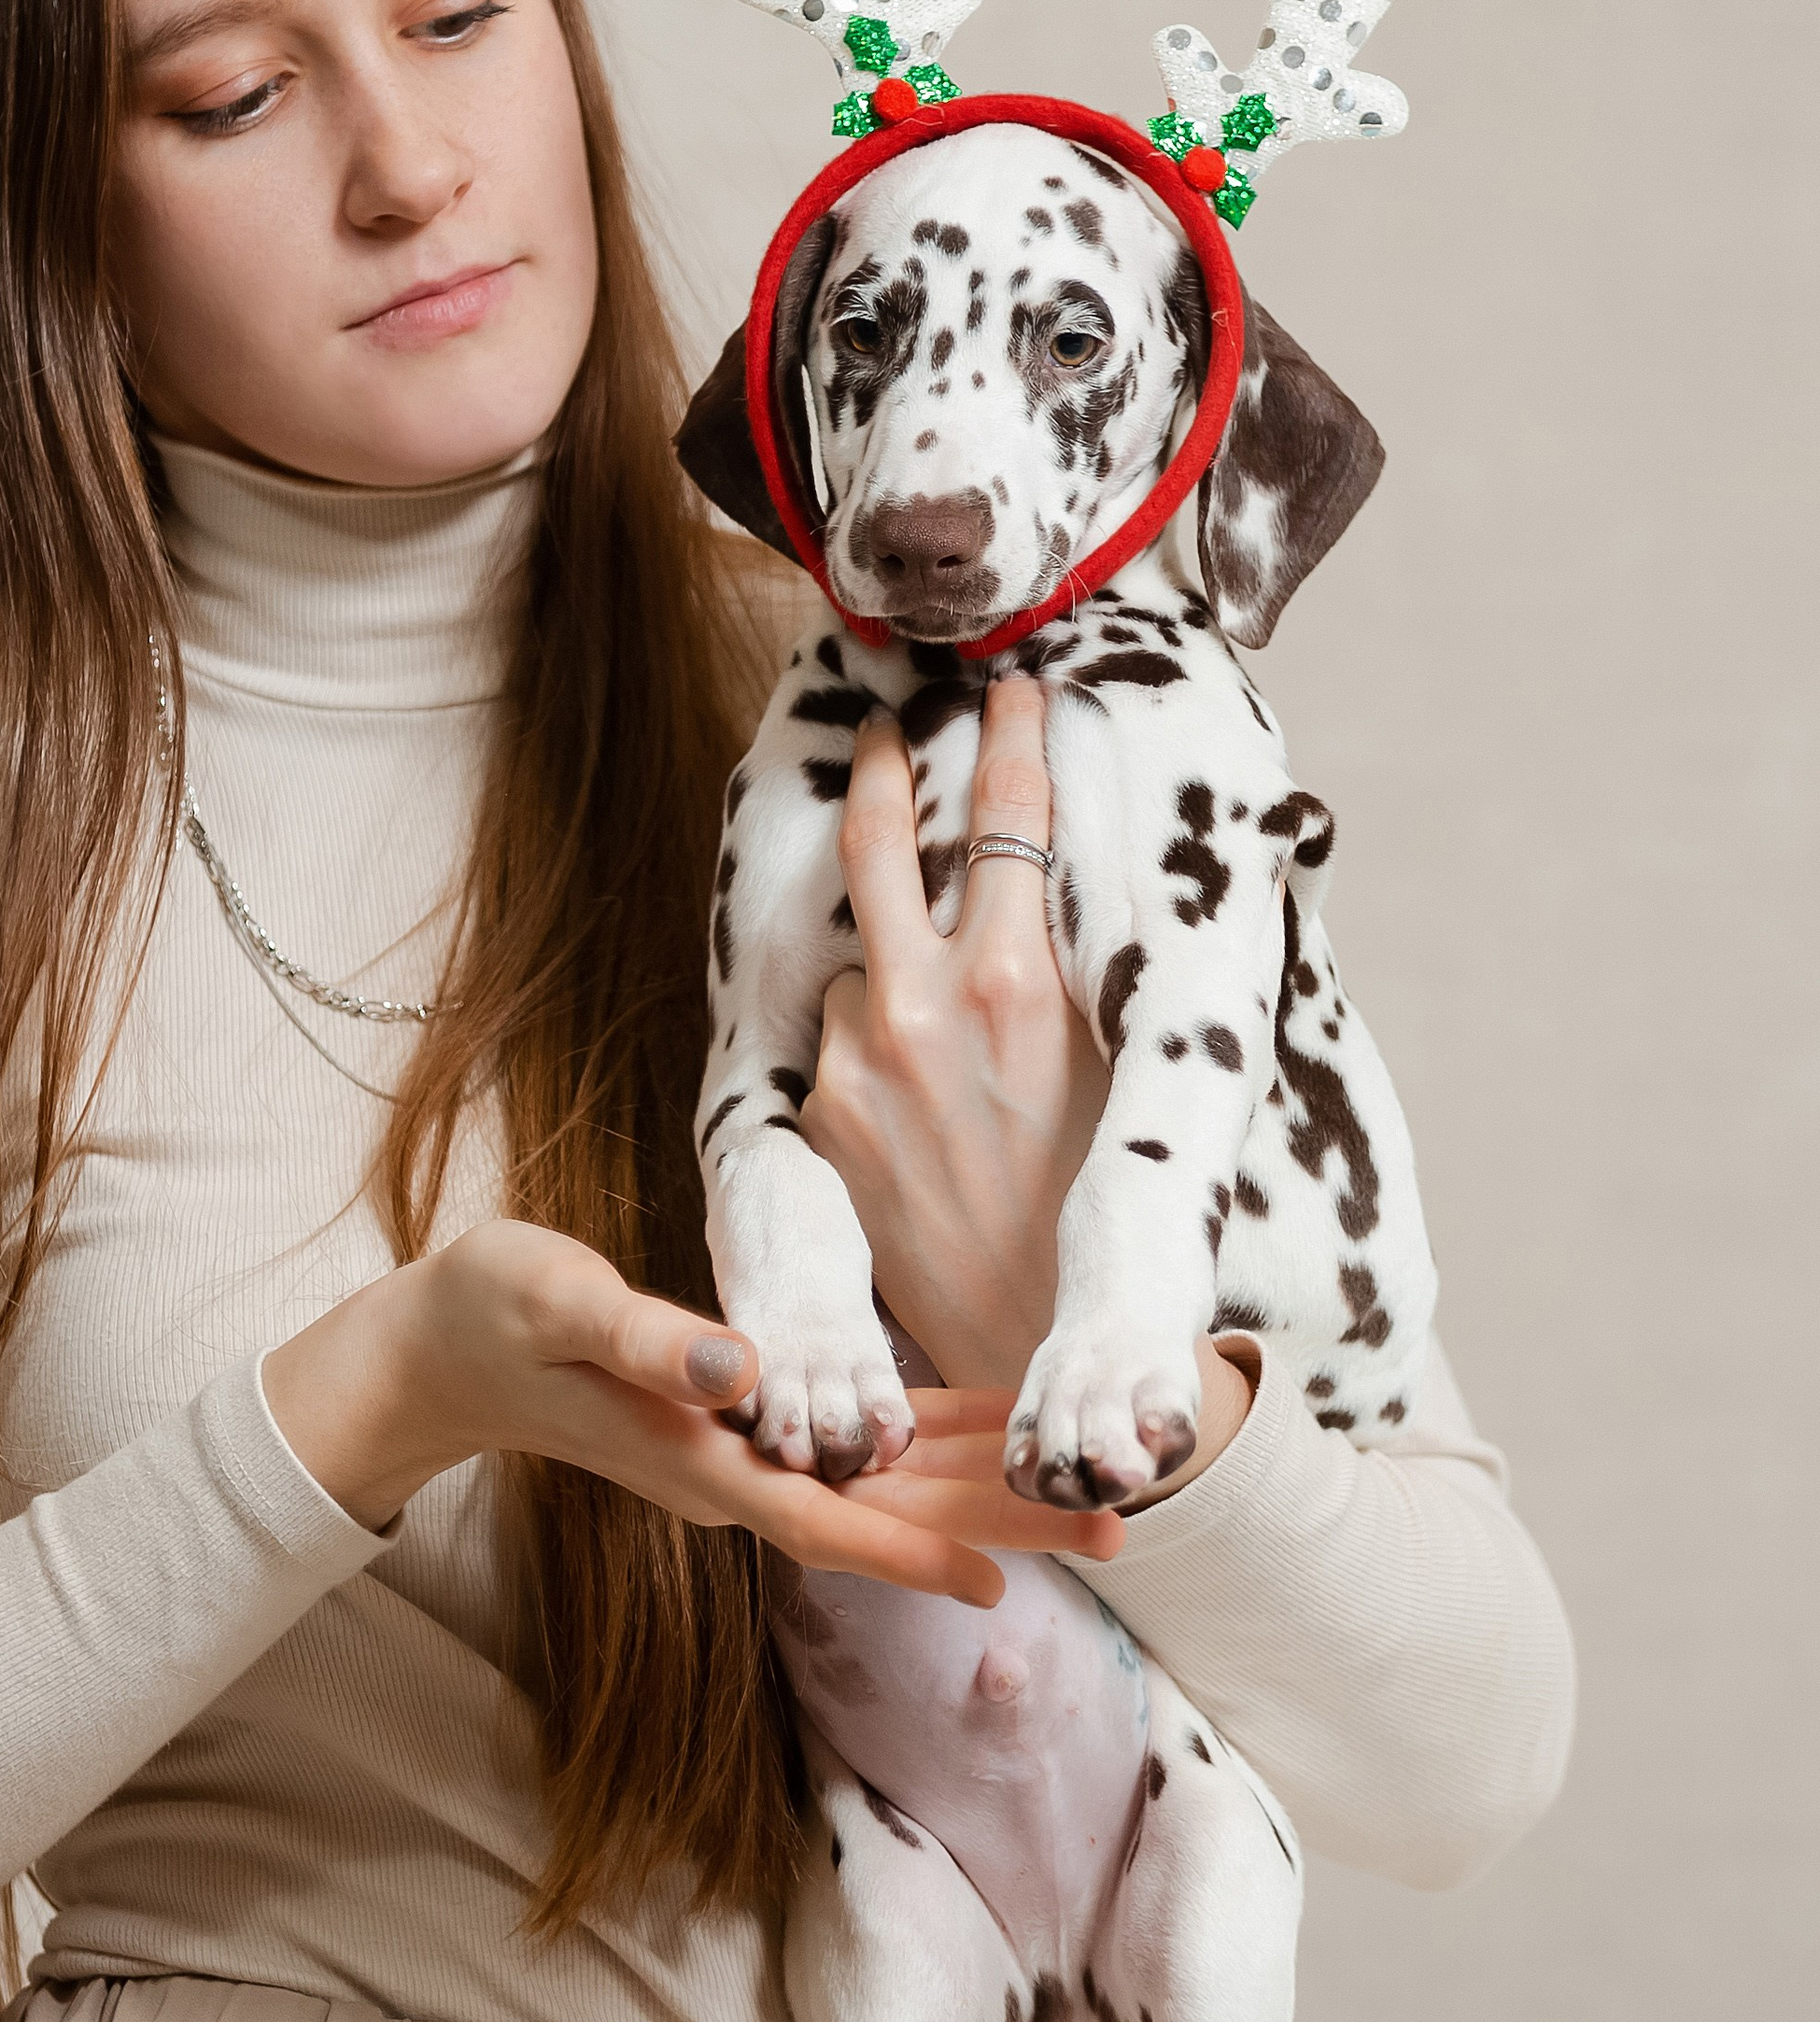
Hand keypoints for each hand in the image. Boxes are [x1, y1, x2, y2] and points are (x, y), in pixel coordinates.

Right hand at [262, 1219, 1118, 1611]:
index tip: (1009, 1575)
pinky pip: (856, 1443)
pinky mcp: (744, 1420)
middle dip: (999, 1524)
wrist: (445, 1348)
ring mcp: (742, 1455)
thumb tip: (738, 1369)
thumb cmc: (492, 1313)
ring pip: (884, 1485)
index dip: (916, 1545)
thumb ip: (645, 1340)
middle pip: (884, 1515)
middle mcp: (735, 1474)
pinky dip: (927, 1440)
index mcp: (699, 1459)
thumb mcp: (558, 1303)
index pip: (826, 1518)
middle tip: (1118, 1529)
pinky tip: (990, 1432)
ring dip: (983, 1490)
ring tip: (1091, 1500)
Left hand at [800, 679, 1249, 1505]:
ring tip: (935, 1018)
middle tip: (887, 722)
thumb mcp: (1137, 1067)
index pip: (1008, 817)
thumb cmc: (1107, 1204)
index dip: (1008, 736)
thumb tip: (1200, 890)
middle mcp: (927, 1004)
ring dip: (887, 962)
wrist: (1035, 1337)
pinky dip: (870, 1043)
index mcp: (1021, 983)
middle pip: (883, 839)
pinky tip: (915, 1098)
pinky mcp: (820, 1111)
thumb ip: (1120, 970)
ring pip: (860, 955)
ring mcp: (860, 1056)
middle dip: (886, 766)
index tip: (1008, 685)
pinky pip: (838, 1038)